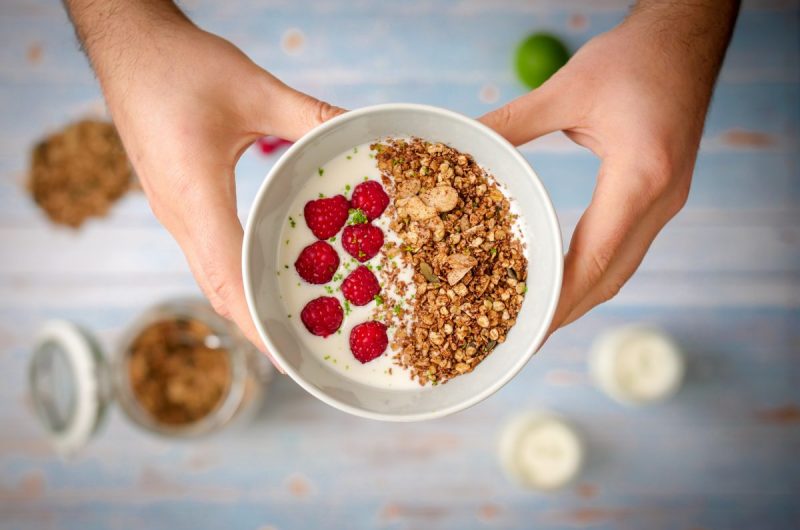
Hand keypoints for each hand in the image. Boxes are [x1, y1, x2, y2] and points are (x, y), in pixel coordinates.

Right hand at [65, 1, 342, 366]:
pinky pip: (208, 252)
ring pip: (212, 275)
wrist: (125, 46)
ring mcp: (174, 212)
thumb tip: (361, 137)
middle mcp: (179, 217)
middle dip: (258, 328)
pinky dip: (237, 275)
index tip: (290, 358)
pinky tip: (266, 273)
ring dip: (247, 304)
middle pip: (219, 290)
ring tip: (290, 325)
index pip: (229, 280)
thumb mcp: (255, 90)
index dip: (259, 325)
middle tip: (302, 353)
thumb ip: (311, 117)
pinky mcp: (177, 200)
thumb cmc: (179, 66)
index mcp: (195, 200)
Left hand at [480, 0, 737, 334]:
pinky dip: (594, 270)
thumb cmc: (636, 58)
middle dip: (566, 312)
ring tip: (539, 319)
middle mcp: (660, 200)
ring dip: (581, 297)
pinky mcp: (662, 195)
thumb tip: (465, 146)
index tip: (526, 330)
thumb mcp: (567, 88)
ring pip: (622, 268)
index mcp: (640, 178)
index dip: (558, 301)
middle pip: (611, 277)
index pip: (594, 259)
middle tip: (523, 338)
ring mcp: (667, 201)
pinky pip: (626, 247)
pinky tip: (565, 276)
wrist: (689, 38)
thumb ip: (513, 122)